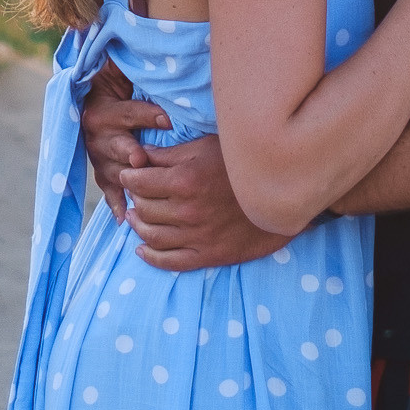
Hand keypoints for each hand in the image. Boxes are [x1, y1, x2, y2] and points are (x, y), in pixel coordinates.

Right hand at [81, 61, 166, 218]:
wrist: (97, 96)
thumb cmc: (124, 89)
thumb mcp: (132, 85)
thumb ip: (150, 92)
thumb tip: (176, 103)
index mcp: (103, 108)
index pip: (128, 113)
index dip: (148, 116)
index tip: (168, 121)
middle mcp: (95, 132)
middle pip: (116, 145)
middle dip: (129, 152)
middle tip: (141, 159)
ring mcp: (96, 154)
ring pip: (111, 170)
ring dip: (126, 181)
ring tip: (139, 194)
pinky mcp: (99, 170)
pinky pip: (107, 189)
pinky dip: (115, 203)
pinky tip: (124, 218)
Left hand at [117, 136, 297, 271]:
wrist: (280, 196)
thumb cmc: (241, 166)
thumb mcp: (206, 147)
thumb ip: (169, 154)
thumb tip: (139, 156)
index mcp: (185, 180)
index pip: (139, 182)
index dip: (129, 177)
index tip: (128, 174)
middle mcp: (187, 211)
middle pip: (143, 208)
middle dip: (134, 199)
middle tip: (134, 193)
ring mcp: (197, 236)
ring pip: (151, 235)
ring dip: (137, 226)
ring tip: (135, 217)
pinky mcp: (207, 255)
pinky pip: (170, 262)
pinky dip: (150, 257)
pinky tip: (142, 249)